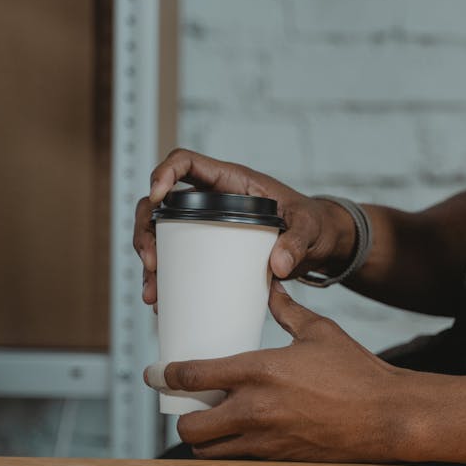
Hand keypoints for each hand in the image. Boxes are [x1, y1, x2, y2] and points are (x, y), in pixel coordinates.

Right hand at [134, 149, 356, 305]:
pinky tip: (162, 302)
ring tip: (153, 293)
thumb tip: (279, 266)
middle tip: (152, 261)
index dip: (164, 172)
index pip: (186, 162)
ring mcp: (206, 226)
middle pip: (161, 204)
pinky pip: (178, 261)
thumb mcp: (310, 229)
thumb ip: (298, 242)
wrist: (319, 247)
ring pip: (163, 235)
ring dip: (150, 261)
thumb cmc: (314, 225)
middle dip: (147, 230)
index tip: (157, 196)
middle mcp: (211, 201)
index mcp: (231, 181)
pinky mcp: (209, 252)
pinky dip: (166, 280)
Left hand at [145, 281, 402, 460]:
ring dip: (203, 438)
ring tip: (210, 421)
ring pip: (208, 450)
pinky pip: (237, 458)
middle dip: (181, 417)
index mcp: (260, 371)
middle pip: (190, 427)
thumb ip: (288, 311)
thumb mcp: (320, 332)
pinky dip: (228, 448)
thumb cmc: (357, 372)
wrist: (387, 415)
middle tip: (187, 404)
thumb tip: (271, 287)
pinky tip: (237, 434)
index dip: (166, 375)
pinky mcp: (280, 457)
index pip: (194, 376)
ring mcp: (265, 438)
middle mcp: (255, 409)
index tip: (157, 372)